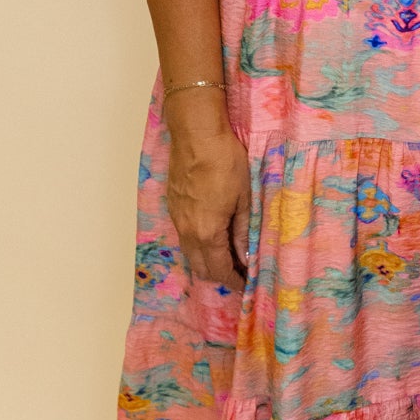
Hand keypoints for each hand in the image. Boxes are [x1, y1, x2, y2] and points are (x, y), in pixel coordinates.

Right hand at [164, 93, 251, 290]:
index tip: (246, 285)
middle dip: (219, 275)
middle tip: (239, 274)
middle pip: (200, 267)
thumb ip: (243, 231)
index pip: (219, 270)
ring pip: (190, 252)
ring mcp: (177, 217)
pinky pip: (184, 235)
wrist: (197, 134)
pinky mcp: (173, 204)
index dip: (233, 281)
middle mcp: (187, 230)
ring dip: (207, 260)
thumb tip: (246, 256)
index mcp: (207, 232)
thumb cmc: (225, 161)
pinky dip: (198, 244)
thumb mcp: (244, 198)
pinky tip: (212, 235)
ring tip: (228, 256)